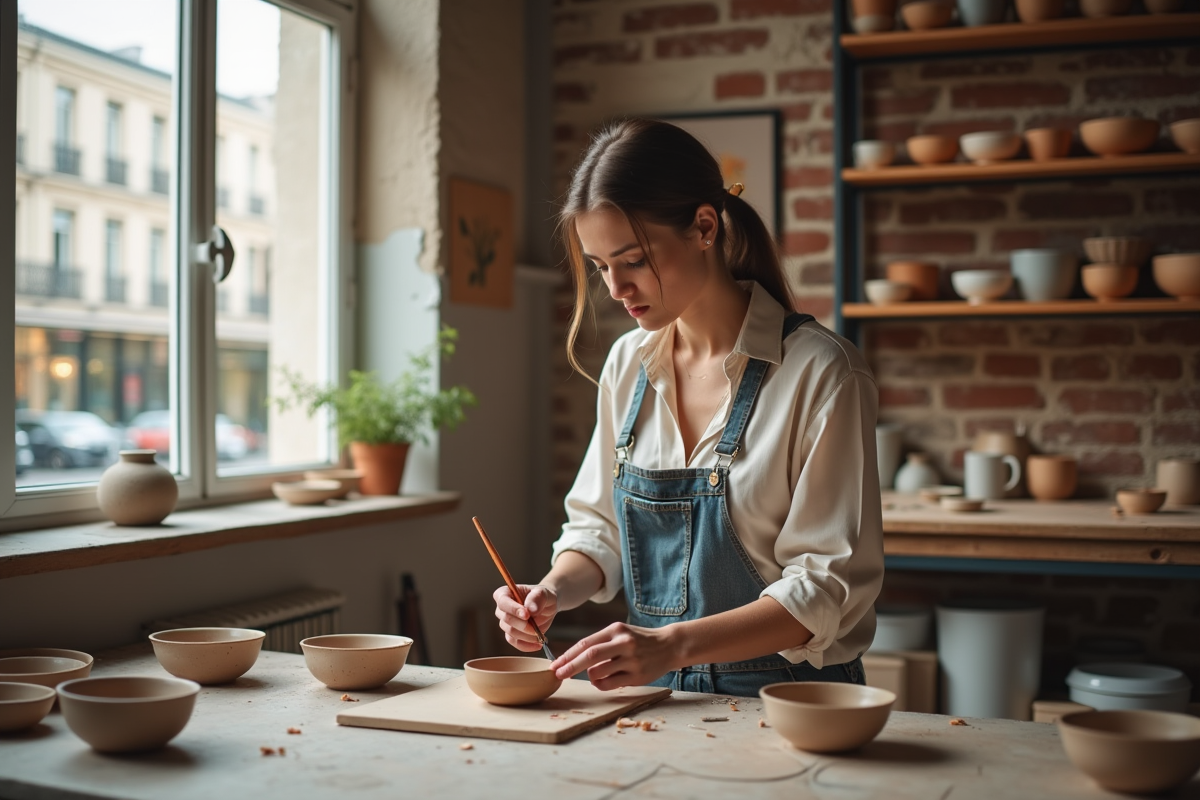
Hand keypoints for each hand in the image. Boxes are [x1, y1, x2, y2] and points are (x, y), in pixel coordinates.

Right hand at [493, 584, 557, 652]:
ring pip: (511, 632)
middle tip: (536, 628)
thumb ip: (537, 598)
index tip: (527, 615)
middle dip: (523, 625)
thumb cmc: (542, 596)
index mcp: (505, 593)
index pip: (503, 602)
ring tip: (540, 635)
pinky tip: (537, 644)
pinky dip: (526, 645)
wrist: (547, 606)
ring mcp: (506, 622)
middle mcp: (502, 608)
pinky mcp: (512, 634)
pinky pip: (515, 642)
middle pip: (506, 619)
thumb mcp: (543, 593)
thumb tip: (530, 609)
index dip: (513, 609)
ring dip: (527, 636)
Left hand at [550, 622, 676, 689]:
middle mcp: (623, 643)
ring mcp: (631, 660)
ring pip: (598, 672)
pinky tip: (605, 681)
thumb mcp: (620, 633)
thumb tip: (573, 659)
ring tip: (595, 674)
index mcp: (616, 630)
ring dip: (590, 676)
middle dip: (570, 667)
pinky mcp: (637, 676)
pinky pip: (609, 684)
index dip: (568, 655)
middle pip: (589, 656)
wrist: (669, 645)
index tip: (556, 664)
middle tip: (558, 675)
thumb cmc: (639, 640)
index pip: (585, 643)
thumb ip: (600, 643)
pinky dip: (601, 685)